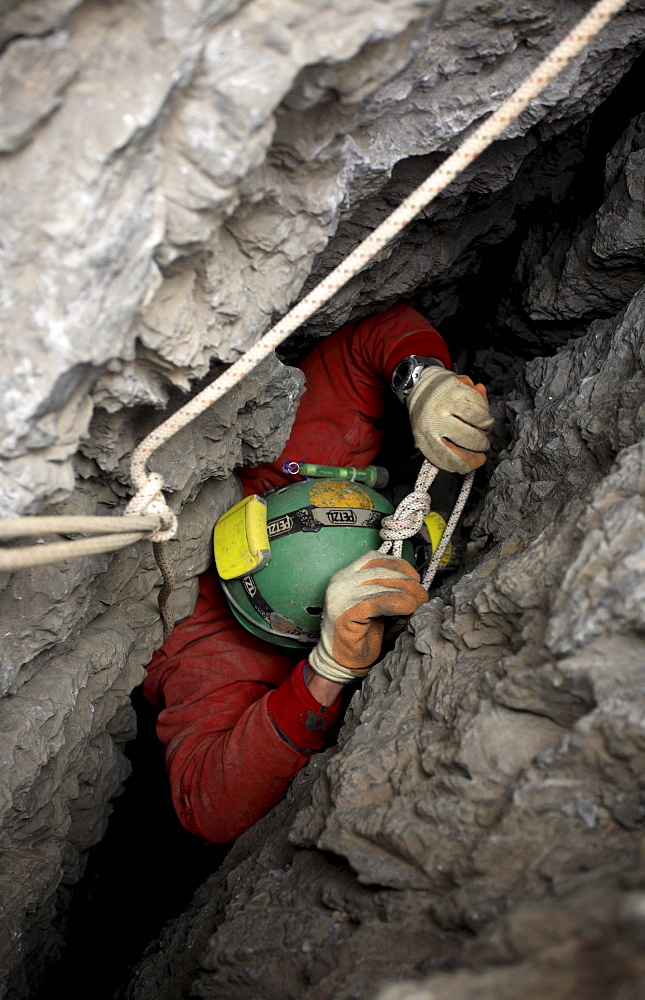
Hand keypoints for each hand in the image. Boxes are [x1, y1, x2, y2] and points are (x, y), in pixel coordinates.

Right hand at [308, 552, 427, 683]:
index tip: (414, 577)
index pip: (373, 558)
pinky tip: (408, 609)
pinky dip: (397, 603)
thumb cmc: (358, 633)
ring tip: (418, 603)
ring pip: (381, 584)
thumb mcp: (372, 603)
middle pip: (380, 570)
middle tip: (422, 594)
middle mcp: (340, 582)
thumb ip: (384, 588)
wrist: (338, 660)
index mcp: (345, 575)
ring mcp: (341, 597)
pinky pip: (377, 602)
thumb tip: (413, 581)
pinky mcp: (346, 613)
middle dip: (406, 580)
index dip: (398, 565)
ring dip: (406, 592)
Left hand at [407, 368, 492, 473]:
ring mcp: (444, 401)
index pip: (447, 457)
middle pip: (468, 437)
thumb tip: (470, 464)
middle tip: (483, 444)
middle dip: (481, 444)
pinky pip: (478, 401)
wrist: (419, 386)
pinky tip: (481, 412)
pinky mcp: (454, 387)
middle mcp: (434, 418)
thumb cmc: (427, 416)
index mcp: (425, 435)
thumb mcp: (428, 436)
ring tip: (485, 427)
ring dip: (486, 425)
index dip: (466, 464)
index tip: (476, 462)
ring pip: (476, 417)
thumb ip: (446, 452)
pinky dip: (484, 408)